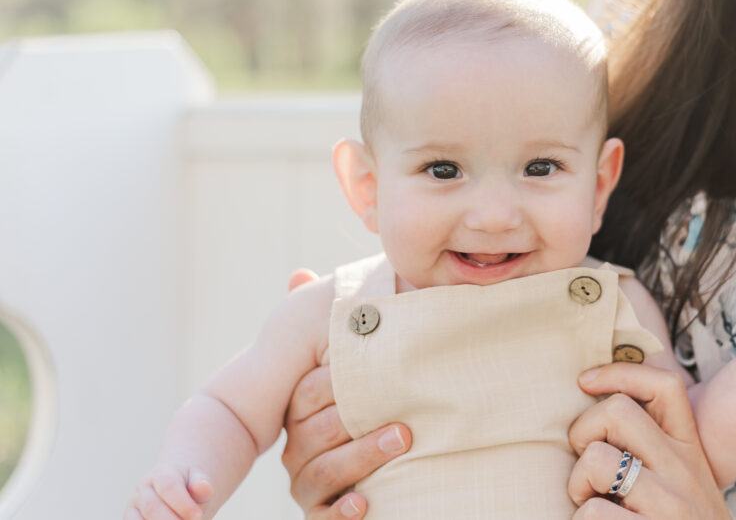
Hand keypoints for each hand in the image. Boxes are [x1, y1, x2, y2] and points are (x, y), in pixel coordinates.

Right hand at [125, 465, 211, 519]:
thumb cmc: (190, 489)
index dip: (183, 504)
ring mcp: (134, 503)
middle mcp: (144, 487)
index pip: (169, 486)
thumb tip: (206, 488)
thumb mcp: (199, 483)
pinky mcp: (129, 516)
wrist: (175, 491)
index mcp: (162, 473)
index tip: (198, 516)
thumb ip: (201, 485)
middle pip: (152, 507)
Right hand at [281, 268, 412, 518]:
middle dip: (356, 421)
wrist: (386, 481)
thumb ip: (333, 325)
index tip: (369, 368)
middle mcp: (298, 448)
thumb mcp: (356, 369)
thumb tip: (299, 274)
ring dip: (362, 457)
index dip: (333, 382)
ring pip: (321, 472)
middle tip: (402, 413)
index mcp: (303, 411)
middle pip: (314, 433)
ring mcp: (307, 484)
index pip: (306, 394)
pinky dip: (343, 511)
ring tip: (402, 441)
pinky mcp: (322, 517)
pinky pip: (324, 518)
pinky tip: (367, 501)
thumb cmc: (370, 413)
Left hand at [567, 363, 729, 518]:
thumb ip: (653, 450)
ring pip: (596, 459)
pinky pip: (592, 512)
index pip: (664, 385)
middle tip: (586, 468)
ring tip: (589, 505)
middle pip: (617, 411)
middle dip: (583, 432)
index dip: (618, 372)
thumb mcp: (681, 484)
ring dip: (576, 485)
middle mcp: (684, 470)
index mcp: (689, 450)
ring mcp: (669, 503)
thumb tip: (598, 408)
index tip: (584, 383)